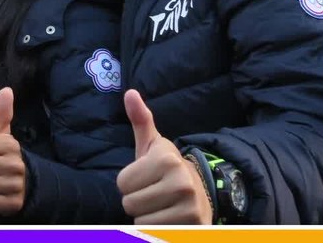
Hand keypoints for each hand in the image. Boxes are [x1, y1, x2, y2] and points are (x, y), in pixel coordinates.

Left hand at [116, 90, 211, 224]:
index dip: (130, 182)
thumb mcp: (152, 144)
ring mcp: (189, 206)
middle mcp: (180, 182)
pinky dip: (157, 229)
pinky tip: (169, 218)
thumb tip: (130, 93)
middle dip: (137, 200)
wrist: (200, 192)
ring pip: (140, 221)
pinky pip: (155, 232)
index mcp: (166, 159)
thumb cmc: (166, 168)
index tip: (146, 177)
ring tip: (161, 205)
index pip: (121, 184)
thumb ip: (140, 120)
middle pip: (129, 203)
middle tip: (154, 193)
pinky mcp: (193, 227)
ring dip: (146, 216)